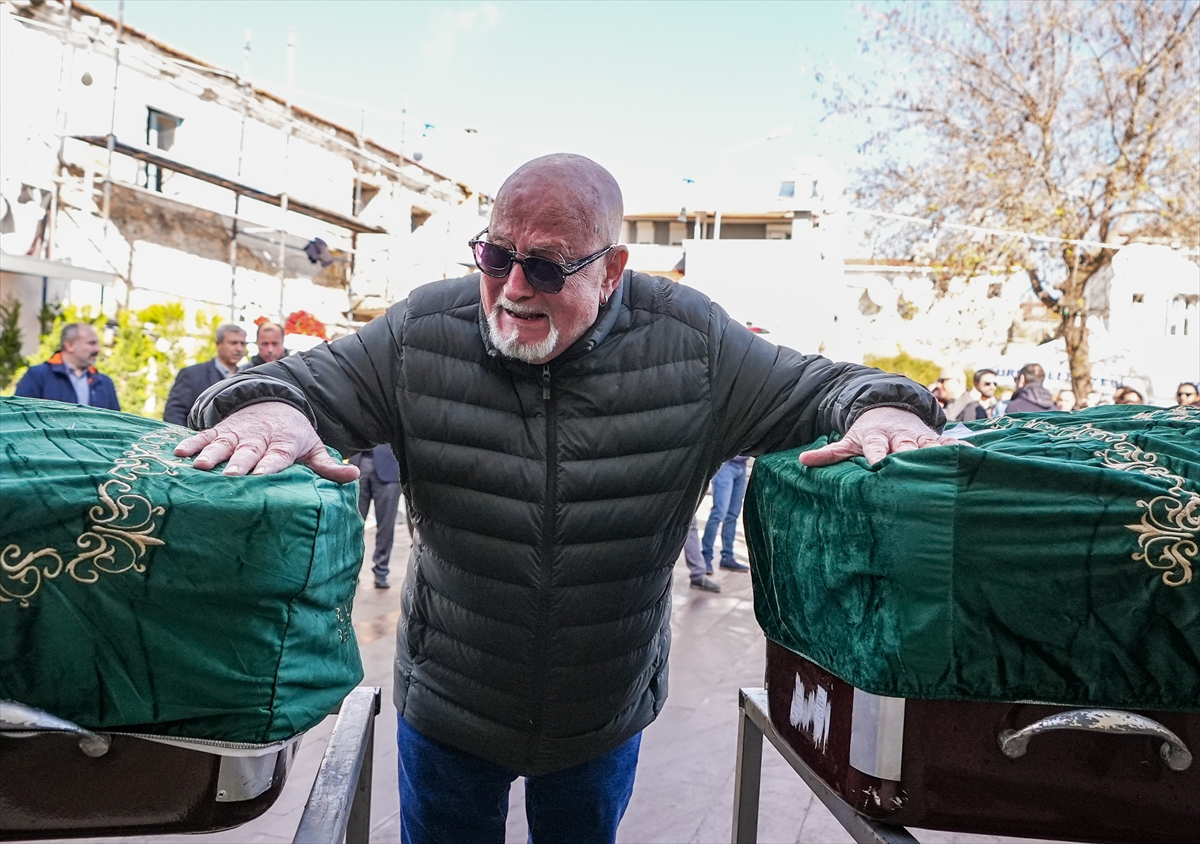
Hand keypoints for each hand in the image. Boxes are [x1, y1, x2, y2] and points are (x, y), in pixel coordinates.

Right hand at [174, 402, 360, 483]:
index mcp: (284, 443)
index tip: (261, 476)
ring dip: (211, 454)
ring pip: (224, 444)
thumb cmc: (295, 435)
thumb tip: (355, 474)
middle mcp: (260, 438)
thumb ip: (330, 465)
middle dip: (239, 463)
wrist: (275, 404)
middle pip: (249, 451)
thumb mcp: (314, 447)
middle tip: (229, 475)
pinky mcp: (222, 430)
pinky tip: (178, 452)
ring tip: (199, 467)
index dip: (269, 465)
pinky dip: (192, 442)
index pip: (278, 456)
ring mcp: (239, 433)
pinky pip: (205, 436)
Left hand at [799, 405, 967, 467]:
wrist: (887, 409)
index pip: (875, 448)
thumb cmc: (866, 433)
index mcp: (875, 438)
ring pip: (927, 445)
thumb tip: (802, 461)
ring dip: (936, 454)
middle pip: (904, 448)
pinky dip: (959, 449)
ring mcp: (917, 437)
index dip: (877, 456)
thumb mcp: (848, 441)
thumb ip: (829, 453)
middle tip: (914, 470)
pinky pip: (947, 443)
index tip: (878, 466)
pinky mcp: (932, 438)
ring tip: (947, 465)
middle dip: (909, 457)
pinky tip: (973, 456)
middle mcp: (898, 437)